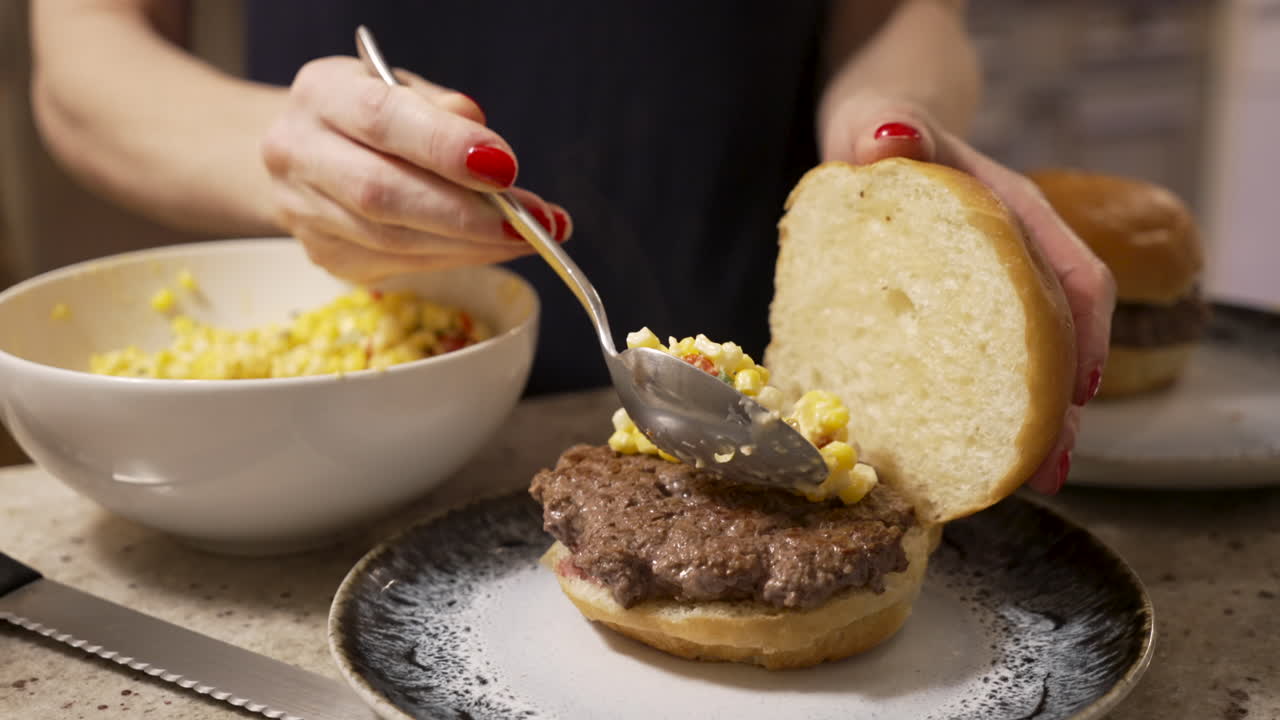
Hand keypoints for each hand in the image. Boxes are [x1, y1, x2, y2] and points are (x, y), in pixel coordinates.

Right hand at [261, 57, 571, 282]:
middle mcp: (299, 153)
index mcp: (321, 94)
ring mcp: (306, 212)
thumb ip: (444, 112)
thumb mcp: (405, 91)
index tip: (505, 166)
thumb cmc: (368, 117)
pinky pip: (401, 264)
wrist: (304, 153)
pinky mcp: (327, 255)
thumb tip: (489, 153)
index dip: (445, 146)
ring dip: (473, 243)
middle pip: (384, 193)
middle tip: (532, 221)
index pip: (382, 119)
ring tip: (530, 237)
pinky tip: (495, 248)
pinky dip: (457, 257)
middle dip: (468, 212)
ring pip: (395, 239)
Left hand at [822, 94, 1116, 493]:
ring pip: (1028, 362)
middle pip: (1061, 335)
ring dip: (1032, 422)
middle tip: (1052, 467)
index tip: (1082, 388)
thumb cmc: (884, 131)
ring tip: (1027, 480)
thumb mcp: (878, 124)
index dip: (1084, 333)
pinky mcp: (955, 318)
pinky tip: (970, 457)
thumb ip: (883, 128)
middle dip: (1062, 403)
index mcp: (1013, 214)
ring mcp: (990, 292)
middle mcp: (1015, 259)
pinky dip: (984, 414)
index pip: (1072, 272)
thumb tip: (885, 137)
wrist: (875, 138)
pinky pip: (982, 369)